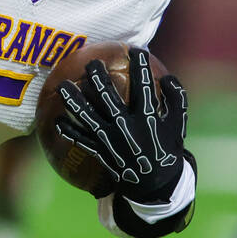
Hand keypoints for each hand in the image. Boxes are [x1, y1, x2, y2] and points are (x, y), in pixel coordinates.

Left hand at [54, 47, 187, 201]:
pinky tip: (57, 120)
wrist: (156, 186)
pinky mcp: (103, 153)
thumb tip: (168, 77)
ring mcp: (112, 141)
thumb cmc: (167, 150)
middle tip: (91, 62)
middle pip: (108, 98)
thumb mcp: (179, 126)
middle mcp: (128, 128)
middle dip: (98, 78)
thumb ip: (177, 100)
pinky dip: (69, 131)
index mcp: (148, 119)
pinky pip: (82, 141)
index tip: (136, 51)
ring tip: (62, 85)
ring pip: (89, 117)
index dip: (141, 67)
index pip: (144, 87)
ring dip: (74, 100)